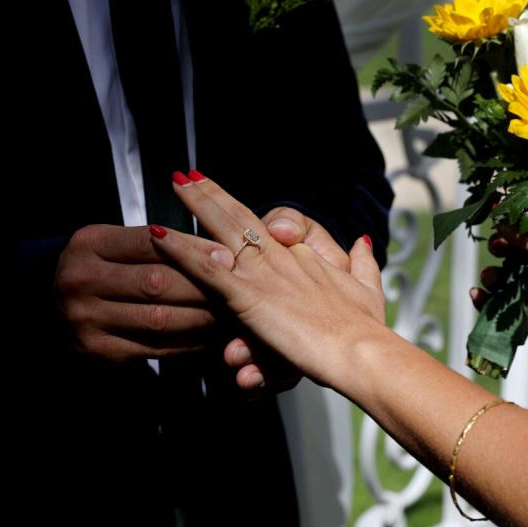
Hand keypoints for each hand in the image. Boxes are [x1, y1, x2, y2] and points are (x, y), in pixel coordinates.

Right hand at [54, 224, 230, 360]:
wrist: (51, 310)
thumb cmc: (98, 270)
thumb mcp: (112, 245)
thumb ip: (154, 244)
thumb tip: (218, 252)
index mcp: (88, 244)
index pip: (150, 242)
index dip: (192, 249)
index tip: (225, 255)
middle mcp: (82, 280)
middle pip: (157, 282)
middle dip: (203, 285)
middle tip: (236, 287)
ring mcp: (87, 319)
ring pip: (159, 319)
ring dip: (200, 317)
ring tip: (227, 312)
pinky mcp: (99, 351)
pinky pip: (154, 348)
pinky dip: (186, 342)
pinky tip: (205, 335)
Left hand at [147, 173, 386, 387]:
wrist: (363, 350)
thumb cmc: (366, 328)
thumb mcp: (367, 289)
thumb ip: (362, 264)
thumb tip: (362, 241)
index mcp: (302, 257)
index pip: (264, 224)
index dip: (242, 208)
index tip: (221, 193)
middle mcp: (280, 257)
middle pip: (240, 217)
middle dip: (212, 195)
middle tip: (186, 175)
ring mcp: (263, 274)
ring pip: (223, 231)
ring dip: (196, 206)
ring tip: (174, 186)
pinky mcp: (250, 297)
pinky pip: (208, 268)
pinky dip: (182, 251)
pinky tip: (160, 236)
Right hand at [470, 230, 527, 357]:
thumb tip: (502, 221)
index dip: (511, 228)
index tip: (496, 222)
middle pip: (515, 257)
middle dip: (500, 250)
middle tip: (496, 248)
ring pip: (507, 282)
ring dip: (492, 277)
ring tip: (490, 277)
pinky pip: (508, 309)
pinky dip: (487, 302)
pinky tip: (477, 294)